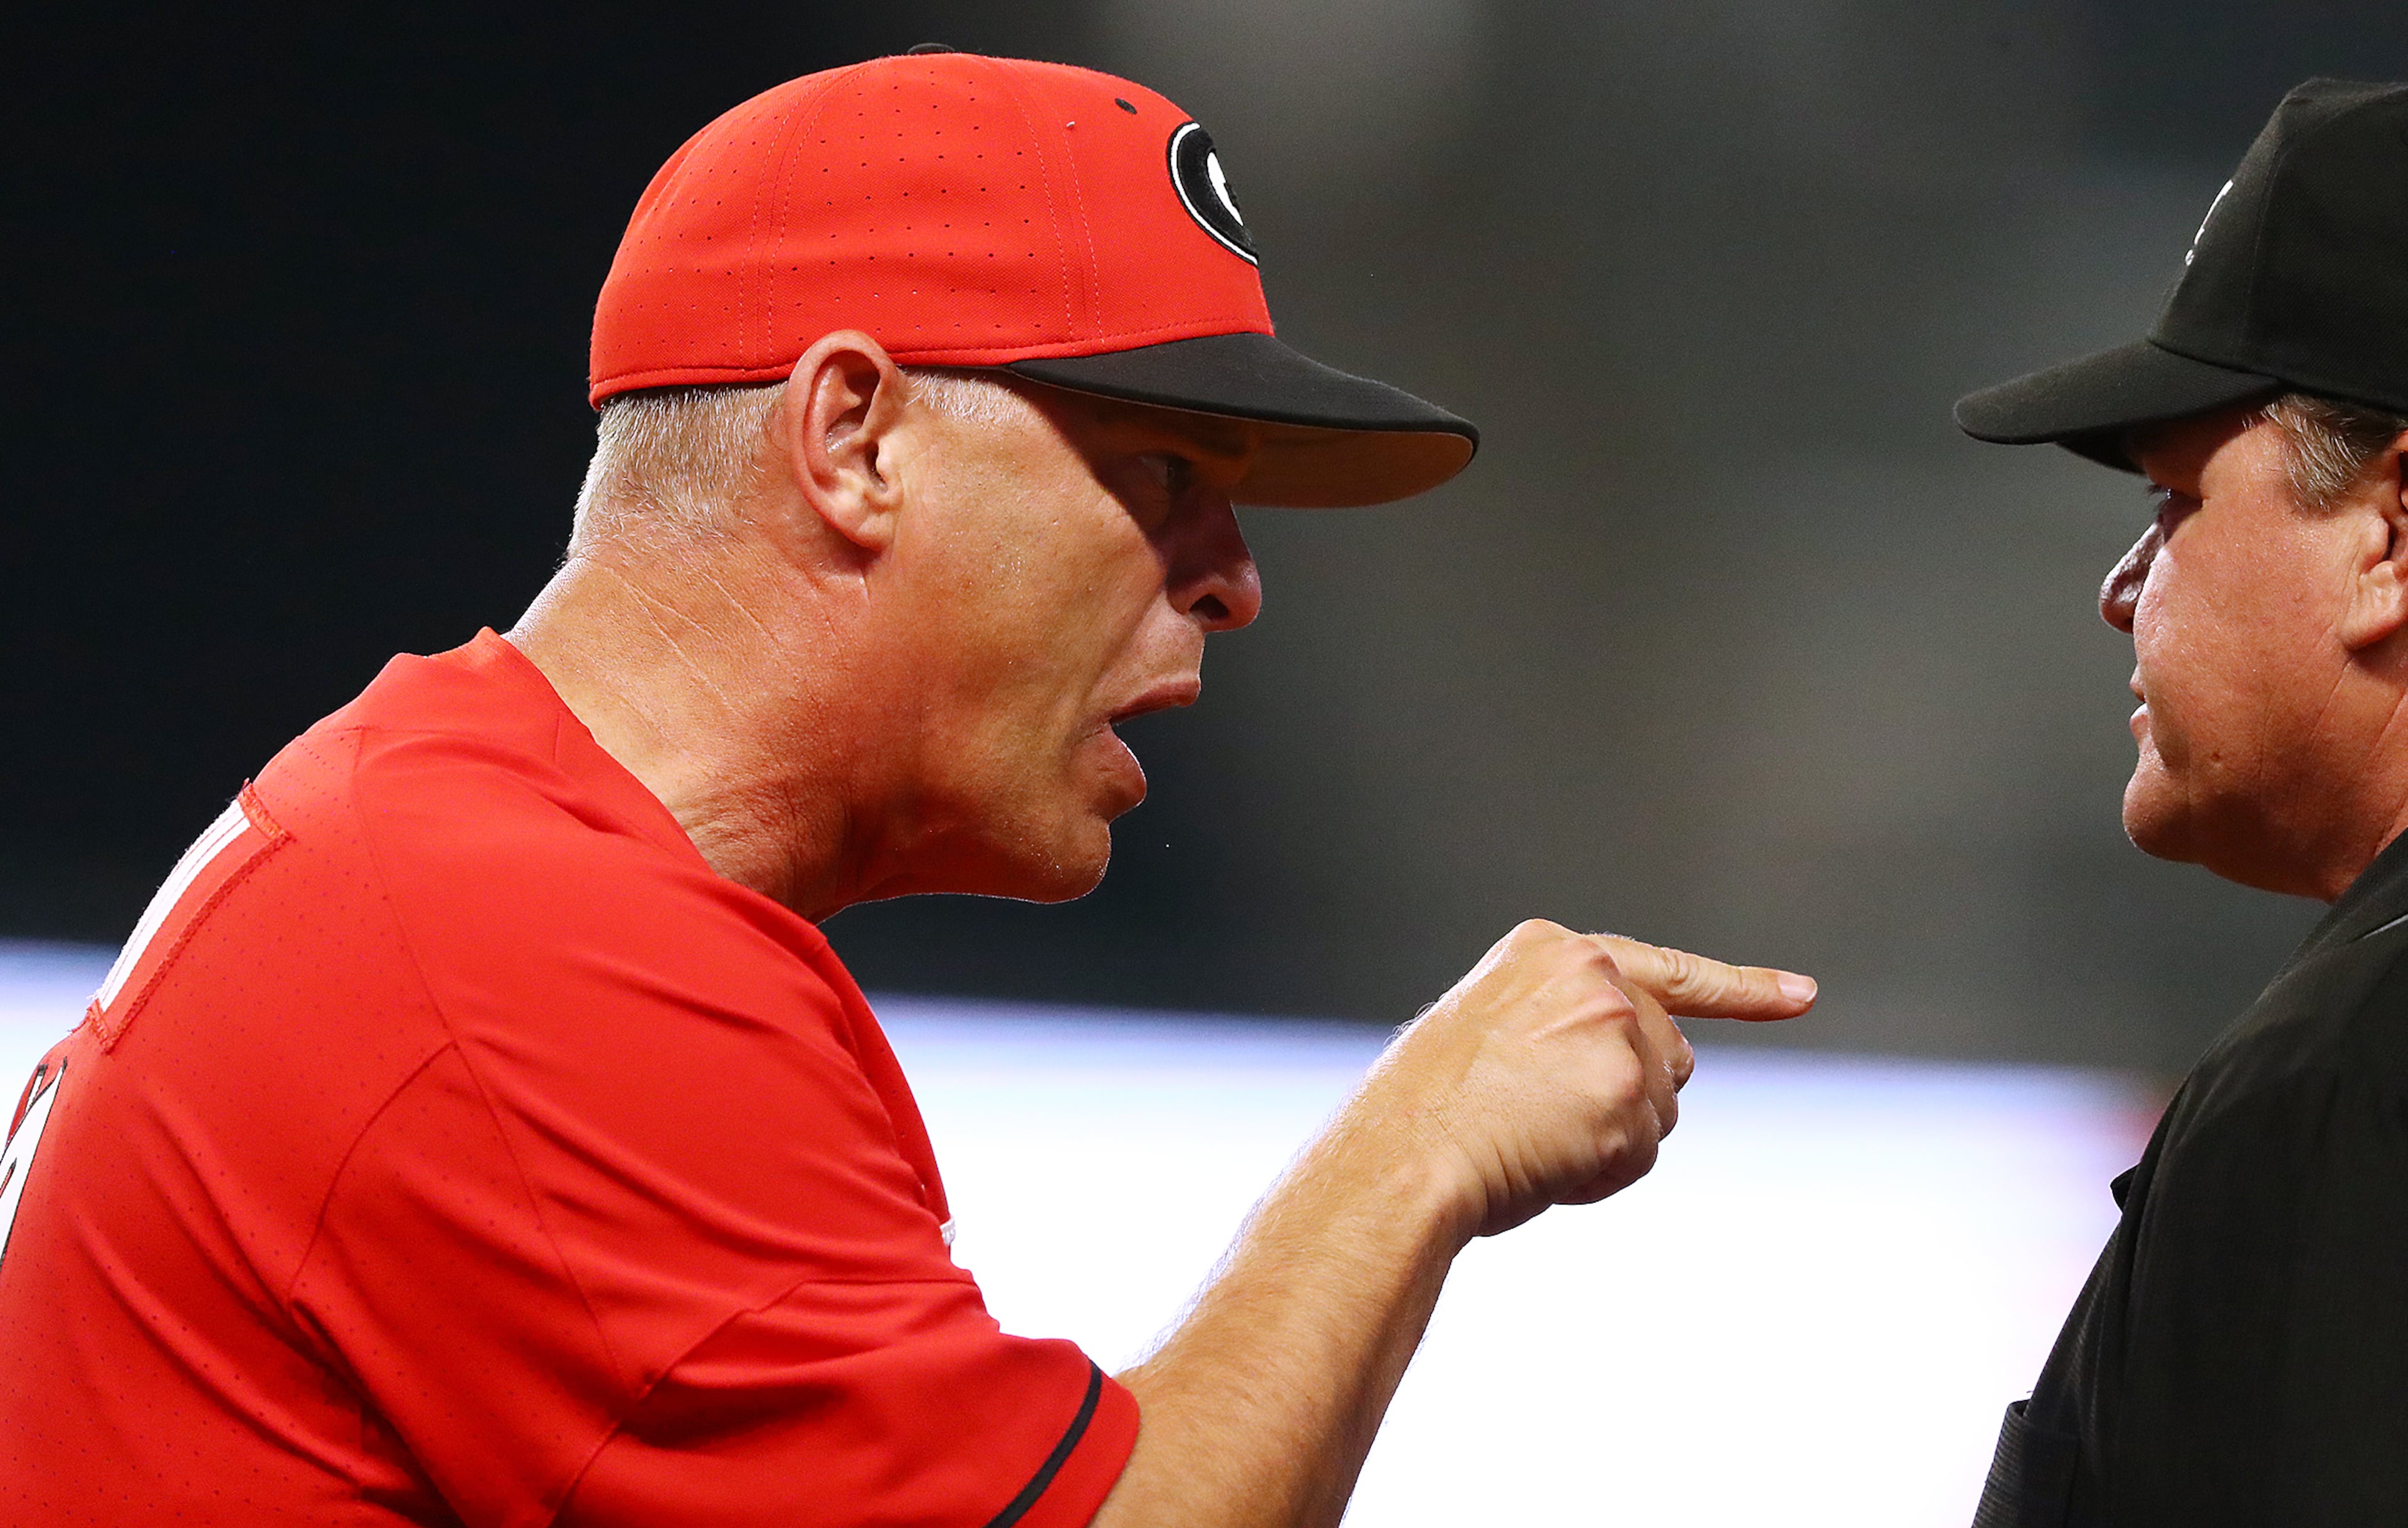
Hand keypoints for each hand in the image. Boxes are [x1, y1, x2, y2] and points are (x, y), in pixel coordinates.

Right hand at [1347, 920, 1814, 1238]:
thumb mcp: (1489, 1036)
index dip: (1741, 990)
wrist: (1405, 1154)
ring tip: (1532, 1139)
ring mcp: (1617, 1029)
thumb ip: (1562, 1031)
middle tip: (1542, 1123)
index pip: (1665, 969)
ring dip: (1613, 1138)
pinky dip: (1603, 1173)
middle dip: (1630, 1098)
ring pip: (1661, 1107)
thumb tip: (1642, 1083)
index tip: (1802, 995)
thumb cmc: (1426, 1113)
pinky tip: (1547, 1162)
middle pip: (1666, 1053)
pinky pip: (1643, 1153)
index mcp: (1550, 951)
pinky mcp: (1631, 1091)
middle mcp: (1594, 976)